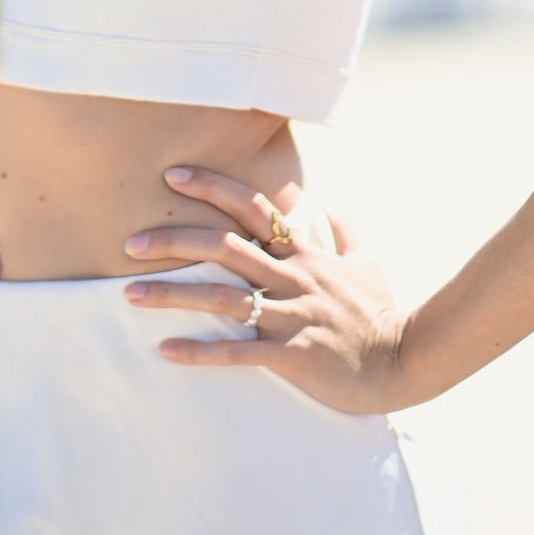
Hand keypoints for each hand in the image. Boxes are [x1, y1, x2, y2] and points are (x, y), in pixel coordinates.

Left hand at [122, 165, 409, 416]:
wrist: (404, 359)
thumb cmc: (381, 311)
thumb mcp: (366, 262)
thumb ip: (343, 232)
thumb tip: (331, 207)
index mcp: (303, 253)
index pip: (252, 207)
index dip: (211, 187)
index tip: (172, 175)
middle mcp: (291, 277)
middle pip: (224, 246)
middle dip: (173, 241)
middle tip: (129, 242)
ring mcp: (289, 314)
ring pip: (222, 298)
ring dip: (172, 295)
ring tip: (129, 294)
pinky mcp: (290, 353)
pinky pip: (237, 351)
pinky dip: (200, 351)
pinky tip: (165, 350)